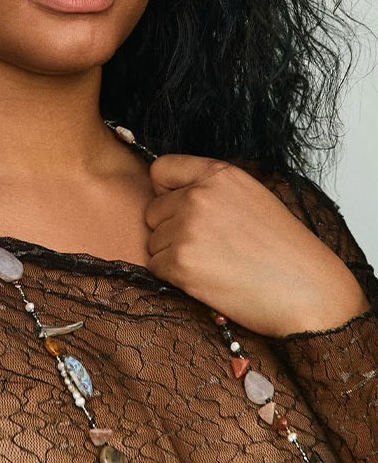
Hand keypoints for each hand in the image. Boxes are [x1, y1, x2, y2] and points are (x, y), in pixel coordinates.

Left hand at [144, 155, 369, 336]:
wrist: (309, 293)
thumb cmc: (285, 250)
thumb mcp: (250, 197)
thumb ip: (210, 188)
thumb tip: (171, 193)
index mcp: (218, 174)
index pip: (161, 169)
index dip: (165, 192)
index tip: (179, 208)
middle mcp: (198, 195)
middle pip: (153, 210)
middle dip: (169, 229)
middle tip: (207, 247)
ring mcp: (188, 228)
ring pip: (153, 241)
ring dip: (173, 256)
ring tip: (213, 265)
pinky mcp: (182, 262)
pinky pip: (156, 267)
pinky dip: (174, 278)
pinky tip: (206, 281)